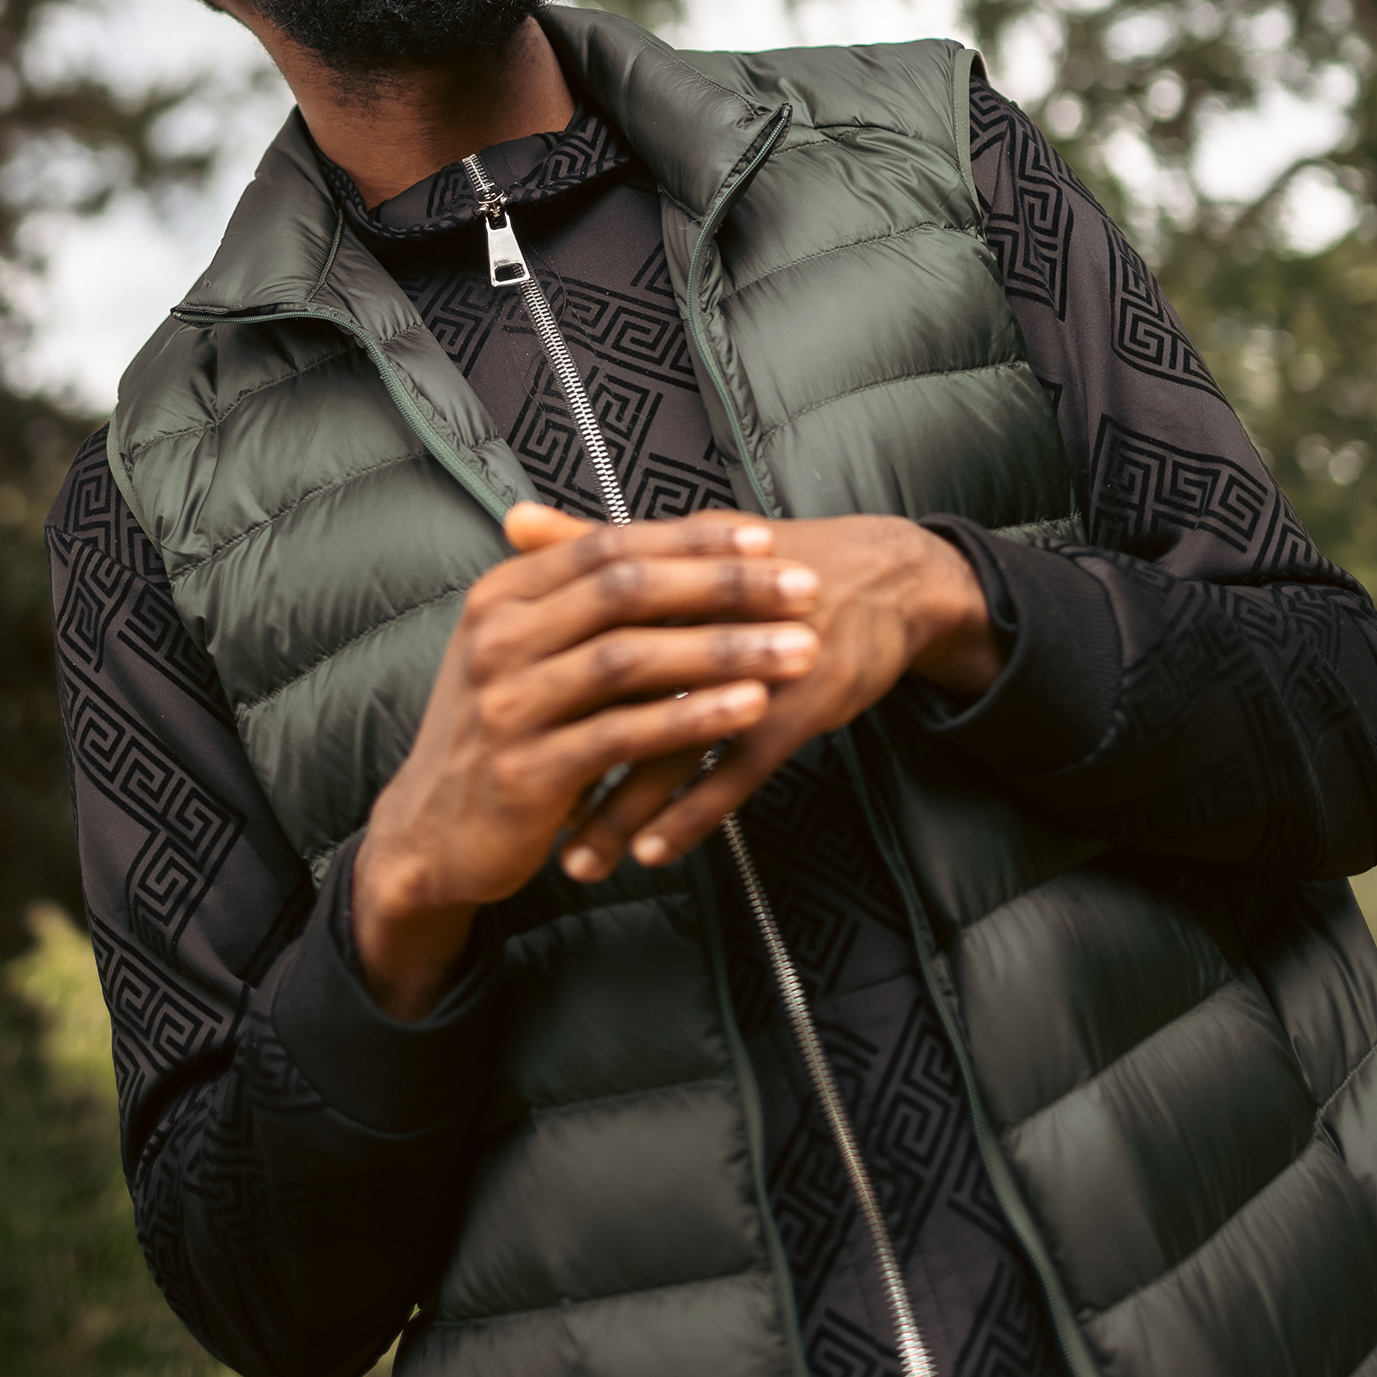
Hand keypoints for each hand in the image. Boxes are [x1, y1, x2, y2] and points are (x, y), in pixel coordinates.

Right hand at [351, 508, 824, 1017]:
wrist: (433, 835)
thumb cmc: (501, 734)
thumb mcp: (524, 652)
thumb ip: (580, 598)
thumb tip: (659, 540)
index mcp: (502, 596)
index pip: (608, 546)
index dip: (690, 541)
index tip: (765, 540)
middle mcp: (497, 638)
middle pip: (626, 591)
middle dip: (723, 585)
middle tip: (805, 589)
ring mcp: (507, 704)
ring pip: (631, 660)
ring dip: (726, 650)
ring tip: (797, 649)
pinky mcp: (526, 771)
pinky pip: (623, 735)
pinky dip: (692, 719)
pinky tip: (749, 710)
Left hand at [522, 509, 1004, 883]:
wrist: (887, 579)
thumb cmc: (773, 565)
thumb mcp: (690, 543)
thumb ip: (595, 542)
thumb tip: (510, 518)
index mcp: (664, 576)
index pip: (583, 632)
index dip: (537, 683)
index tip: (489, 736)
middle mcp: (703, 617)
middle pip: (616, 697)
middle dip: (568, 760)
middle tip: (519, 815)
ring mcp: (752, 665)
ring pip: (668, 747)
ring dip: (620, 809)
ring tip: (577, 858)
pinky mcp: (795, 707)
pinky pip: (732, 772)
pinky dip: (691, 814)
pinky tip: (653, 852)